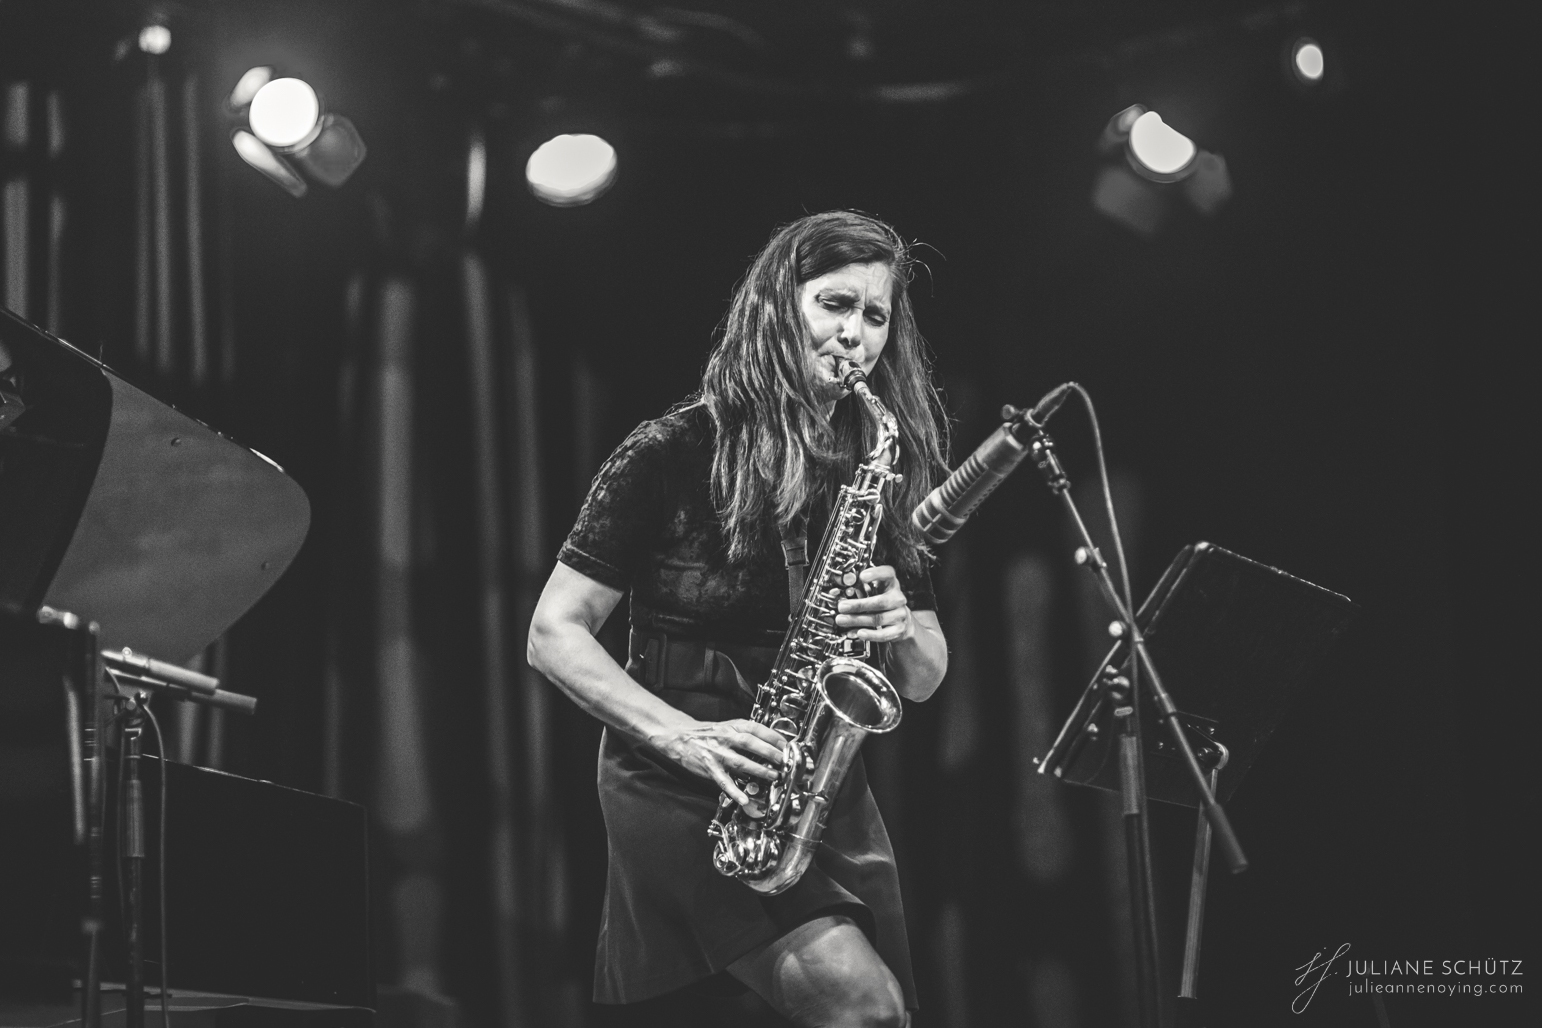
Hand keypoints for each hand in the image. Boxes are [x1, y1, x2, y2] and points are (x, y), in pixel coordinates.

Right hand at [657, 718, 788, 805]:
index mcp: (732, 726)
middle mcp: (726, 738)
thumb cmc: (708, 733)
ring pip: (740, 762)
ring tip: (774, 776)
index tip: (787, 745)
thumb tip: (770, 742)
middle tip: (785, 761)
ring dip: (759, 770)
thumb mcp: (728, 726)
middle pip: (751, 744)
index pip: (756, 729)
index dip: (773, 737)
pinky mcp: (709, 768)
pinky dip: (734, 791)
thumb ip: (746, 733)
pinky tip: (745, 799)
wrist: (681, 737)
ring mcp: (717, 753)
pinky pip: (724, 781)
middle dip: (770, 753)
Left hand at [834, 565, 914, 642]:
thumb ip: (861, 589)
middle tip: (842, 606)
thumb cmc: (882, 602)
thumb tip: (844, 591)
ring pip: (878, 619)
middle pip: (880, 602)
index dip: (876, 574)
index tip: (862, 577)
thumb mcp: (874, 591)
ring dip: (857, 620)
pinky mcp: (899, 629)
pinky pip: (883, 634)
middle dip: (858, 605)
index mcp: (891, 583)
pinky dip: (870, 634)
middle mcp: (897, 598)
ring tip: (842, 620)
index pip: (888, 574)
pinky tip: (858, 633)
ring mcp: (900, 614)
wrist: (901, 620)